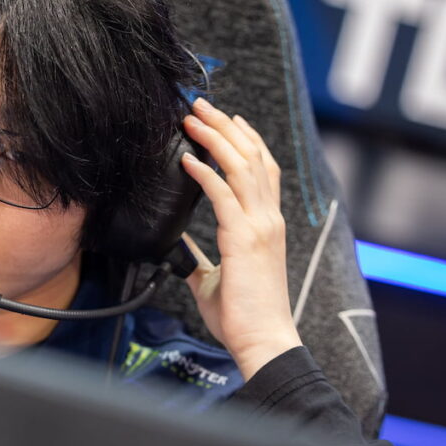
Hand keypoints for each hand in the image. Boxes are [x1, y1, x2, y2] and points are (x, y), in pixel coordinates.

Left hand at [179, 98, 301, 380]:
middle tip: (201, 104)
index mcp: (266, 224)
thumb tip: (177, 245)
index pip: (262, 169)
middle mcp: (268, 218)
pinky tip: (186, 158)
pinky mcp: (245, 239)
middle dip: (225, 126)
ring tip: (191, 117)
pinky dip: (204, 172)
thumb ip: (199, 256)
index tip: (227, 119)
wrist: (262, 341)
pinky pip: (223, 195)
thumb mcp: (214, 278)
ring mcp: (260, 226)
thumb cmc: (242, 315)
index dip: (246, 140)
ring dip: (214, 138)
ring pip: (241, 166)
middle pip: (252, 157)